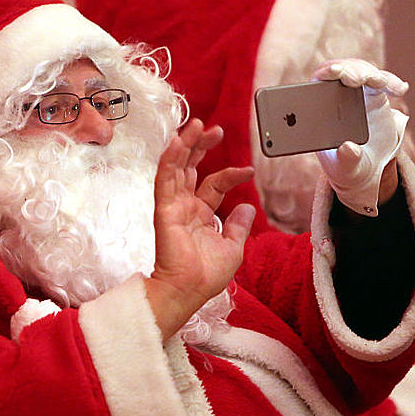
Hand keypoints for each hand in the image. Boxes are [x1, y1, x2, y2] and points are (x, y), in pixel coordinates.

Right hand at [145, 119, 255, 339]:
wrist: (189, 290)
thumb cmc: (207, 275)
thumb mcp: (232, 248)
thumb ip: (238, 226)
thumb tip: (246, 206)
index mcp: (200, 214)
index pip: (214, 184)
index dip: (231, 174)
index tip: (250, 169)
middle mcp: (185, 206)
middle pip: (192, 168)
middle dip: (202, 147)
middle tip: (214, 129)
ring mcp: (173, 206)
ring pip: (177, 167)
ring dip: (185, 145)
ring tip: (197, 125)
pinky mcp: (164, 209)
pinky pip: (165, 179)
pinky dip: (170, 160)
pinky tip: (177, 142)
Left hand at [312, 59, 409, 215]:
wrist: (366, 166)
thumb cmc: (348, 166)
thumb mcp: (347, 169)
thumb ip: (347, 160)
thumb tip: (348, 148)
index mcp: (317, 111)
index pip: (316, 84)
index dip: (325, 74)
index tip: (333, 71)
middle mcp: (333, 97)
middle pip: (339, 72)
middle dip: (349, 70)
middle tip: (358, 79)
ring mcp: (354, 93)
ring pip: (360, 71)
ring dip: (370, 73)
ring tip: (380, 82)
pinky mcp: (372, 94)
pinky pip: (382, 81)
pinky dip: (391, 83)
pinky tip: (400, 90)